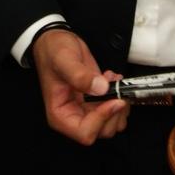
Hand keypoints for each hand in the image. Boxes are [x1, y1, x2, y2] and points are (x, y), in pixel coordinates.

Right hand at [31, 29, 128, 145]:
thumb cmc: (53, 51)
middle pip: (102, 131)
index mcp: (61, 115)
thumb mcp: (64, 60)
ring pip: (112, 123)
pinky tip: (113, 79)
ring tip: (114, 81)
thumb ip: (80, 75)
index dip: (102, 119)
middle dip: (115, 112)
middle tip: (117, 88)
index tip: (113, 99)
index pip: (85, 133)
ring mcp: (87, 109)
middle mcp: (74, 117)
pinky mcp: (97, 100)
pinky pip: (114, 109)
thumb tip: (101, 88)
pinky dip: (121, 97)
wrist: (56, 41)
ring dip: (120, 105)